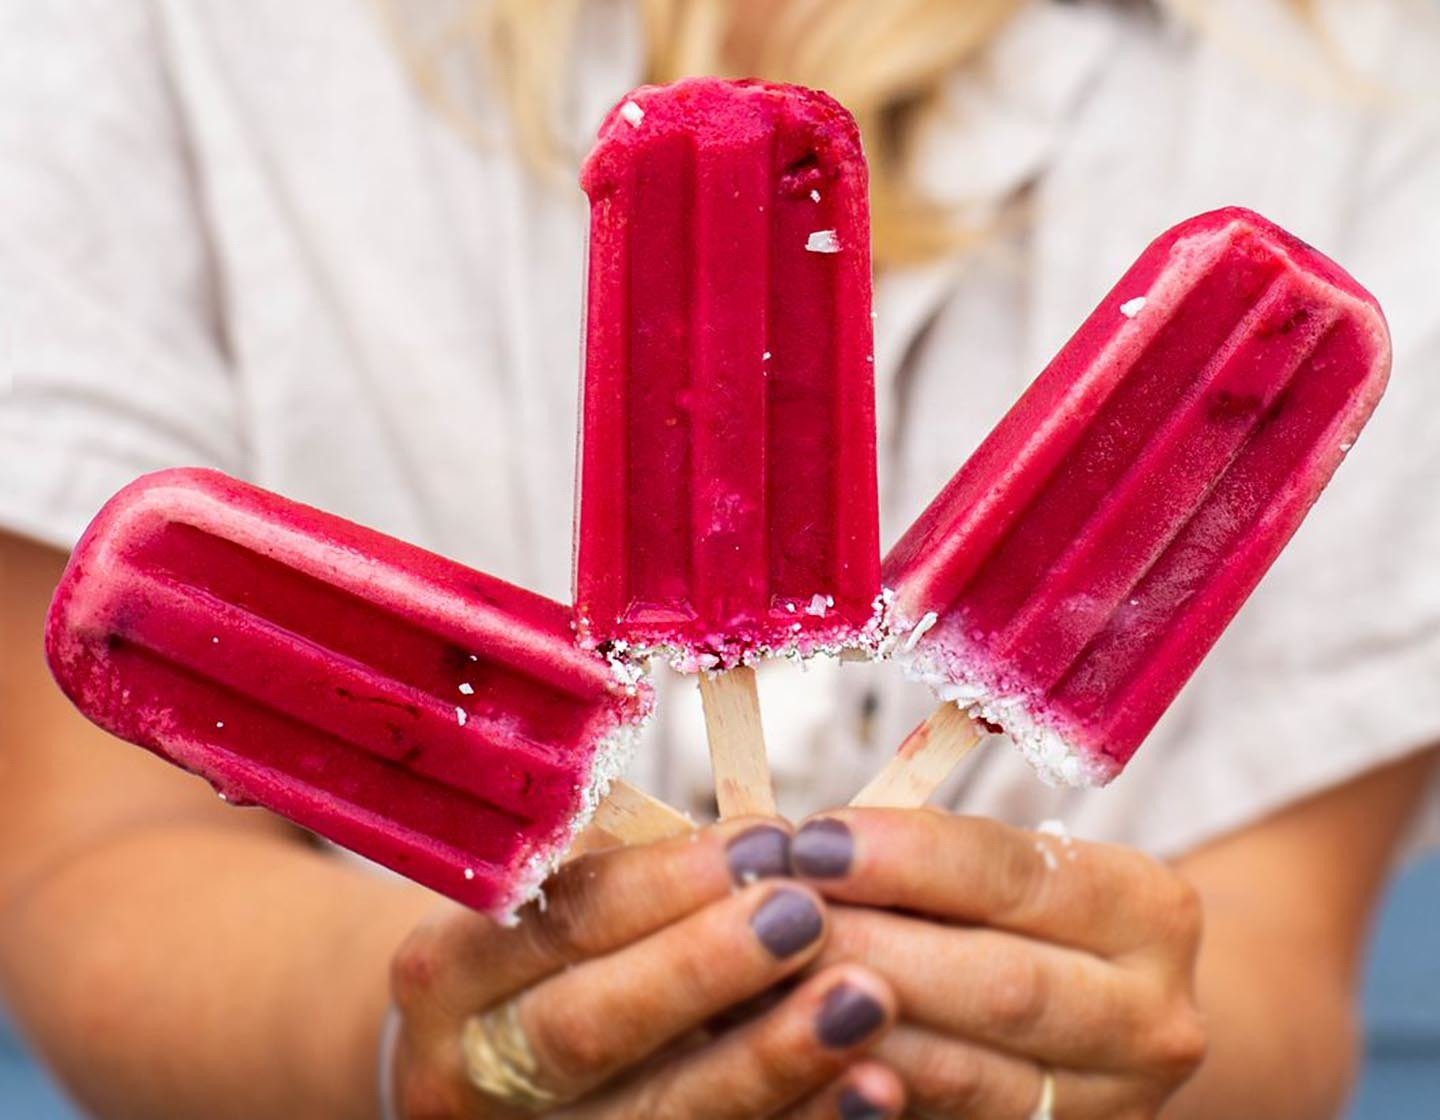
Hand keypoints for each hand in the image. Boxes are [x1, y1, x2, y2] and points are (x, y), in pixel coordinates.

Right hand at [388, 820, 906, 1117]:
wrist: (478, 1070)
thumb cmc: (534, 954)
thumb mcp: (539, 898)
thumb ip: (618, 871)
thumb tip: (765, 845)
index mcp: (447, 971)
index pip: (556, 921)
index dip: (664, 883)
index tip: (763, 841)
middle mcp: (469, 1072)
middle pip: (585, 1028)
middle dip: (702, 970)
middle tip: (806, 915)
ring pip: (654, 1117)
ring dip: (768, 1062)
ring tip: (863, 1001)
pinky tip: (873, 1087)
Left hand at [788, 809, 1206, 1118]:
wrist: (1090, 1018)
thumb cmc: (1014, 914)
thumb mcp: (1004, 868)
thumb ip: (927, 858)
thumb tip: (800, 848)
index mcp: (1150, 912)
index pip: (1016, 874)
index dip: (907, 857)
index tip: (812, 839)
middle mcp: (1152, 1020)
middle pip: (997, 984)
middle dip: (869, 944)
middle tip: (770, 917)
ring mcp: (1109, 1110)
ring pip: (961, 1075)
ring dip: (846, 1027)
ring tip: (758, 980)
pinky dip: (854, 1091)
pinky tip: (786, 1052)